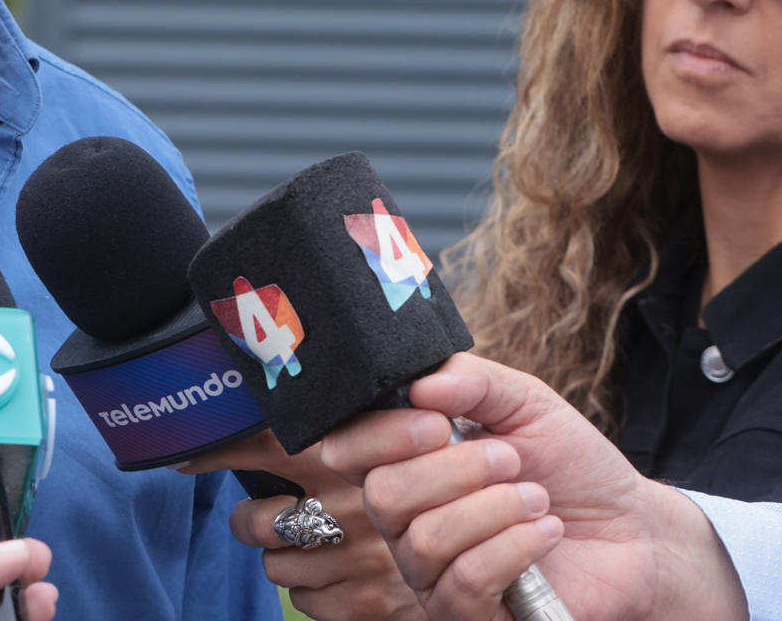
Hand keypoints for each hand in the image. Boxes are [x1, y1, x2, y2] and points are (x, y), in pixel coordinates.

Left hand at [181, 431, 423, 620]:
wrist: (493, 548)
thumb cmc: (432, 487)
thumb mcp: (400, 441)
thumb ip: (349, 427)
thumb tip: (269, 408)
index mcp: (355, 456)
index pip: (266, 446)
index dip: (218, 451)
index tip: (184, 454)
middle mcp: (353, 507)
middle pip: (257, 520)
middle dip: (252, 520)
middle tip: (268, 514)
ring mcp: (359, 559)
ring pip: (276, 564)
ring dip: (284, 556)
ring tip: (311, 544)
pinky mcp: (366, 604)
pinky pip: (303, 600)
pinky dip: (311, 589)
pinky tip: (335, 573)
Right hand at [318, 352, 746, 620]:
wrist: (632, 531)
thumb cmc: (570, 465)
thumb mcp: (526, 402)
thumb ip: (472, 380)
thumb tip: (419, 383)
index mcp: (403, 464)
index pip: (345, 450)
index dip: (380, 434)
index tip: (437, 421)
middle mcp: (404, 521)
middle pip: (383, 496)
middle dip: (455, 469)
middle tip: (509, 459)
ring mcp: (431, 572)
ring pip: (426, 540)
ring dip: (495, 509)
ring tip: (538, 498)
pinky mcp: (466, 612)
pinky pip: (465, 581)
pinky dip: (514, 546)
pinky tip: (546, 532)